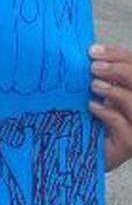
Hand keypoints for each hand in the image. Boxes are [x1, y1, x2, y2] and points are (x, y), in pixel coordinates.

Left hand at [89, 44, 131, 171]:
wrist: (78, 152)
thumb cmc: (87, 119)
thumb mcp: (93, 93)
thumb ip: (97, 76)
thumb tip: (89, 53)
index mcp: (130, 89)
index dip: (118, 55)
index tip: (93, 51)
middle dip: (119, 70)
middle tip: (94, 67)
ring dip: (114, 91)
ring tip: (94, 86)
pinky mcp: (129, 144)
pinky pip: (122, 124)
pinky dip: (108, 112)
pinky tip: (92, 107)